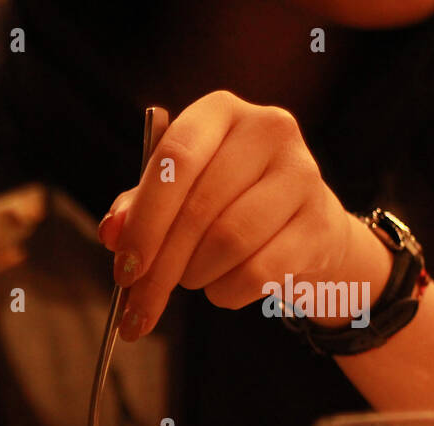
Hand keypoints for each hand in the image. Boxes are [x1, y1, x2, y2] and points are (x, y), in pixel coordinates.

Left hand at [99, 91, 366, 339]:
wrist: (302, 228)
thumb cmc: (223, 205)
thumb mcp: (174, 197)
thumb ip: (136, 210)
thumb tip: (113, 231)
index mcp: (219, 112)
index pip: (175, 159)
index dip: (144, 221)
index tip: (124, 271)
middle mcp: (268, 129)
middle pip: (198, 209)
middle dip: (160, 269)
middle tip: (139, 306)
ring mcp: (302, 173)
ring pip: (228, 242)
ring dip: (196, 277)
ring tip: (193, 278)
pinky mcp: (321, 222)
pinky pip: (258, 272)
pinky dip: (228, 292)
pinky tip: (224, 287)